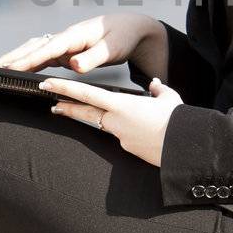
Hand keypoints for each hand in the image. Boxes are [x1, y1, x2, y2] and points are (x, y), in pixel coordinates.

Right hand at [0, 13, 157, 76]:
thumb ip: (93, 57)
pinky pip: (41, 55)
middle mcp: (65, 37)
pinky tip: (13, 68)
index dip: (29, 59)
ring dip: (14, 58)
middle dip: (12, 57)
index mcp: (75, 35)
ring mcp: (63, 43)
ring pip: (34, 49)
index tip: (11, 67)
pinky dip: (26, 61)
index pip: (48, 48)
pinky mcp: (64, 50)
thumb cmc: (122, 37)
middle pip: (33, 47)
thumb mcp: (112, 49)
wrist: (131, 28)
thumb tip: (73, 65)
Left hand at [37, 75, 182, 168]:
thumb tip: (155, 84)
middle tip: (52, 104)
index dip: (65, 89)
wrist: (184, 149)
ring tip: (79, 113)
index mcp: (122, 105)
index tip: (48, 85)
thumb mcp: (169, 98)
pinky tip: (137, 128)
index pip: (87, 94)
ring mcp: (121, 136)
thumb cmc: (177, 121)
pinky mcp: (128, 148)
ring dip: (92, 118)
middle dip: (67, 107)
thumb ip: (158, 89)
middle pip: (85, 112)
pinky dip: (124, 128)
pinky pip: (121, 134)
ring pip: (103, 123)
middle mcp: (117, 121)